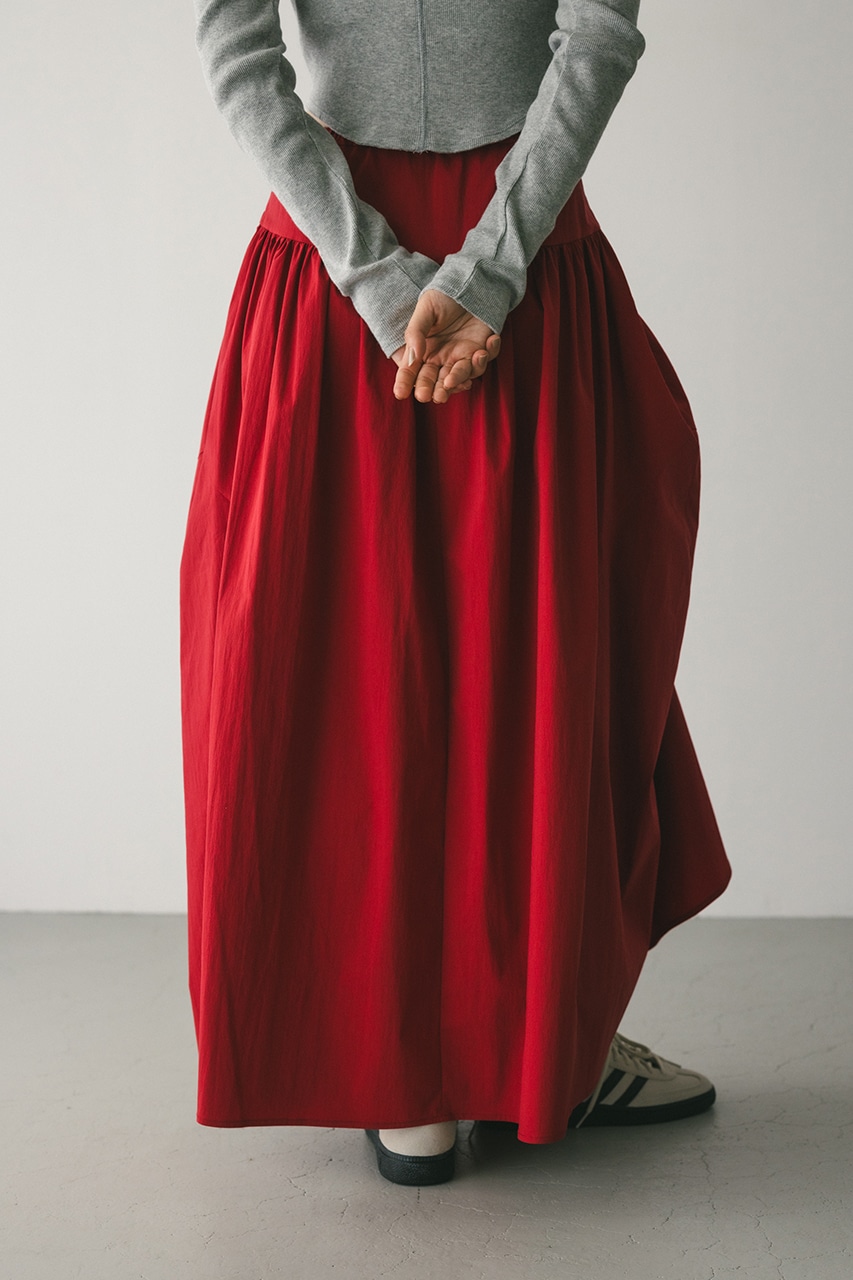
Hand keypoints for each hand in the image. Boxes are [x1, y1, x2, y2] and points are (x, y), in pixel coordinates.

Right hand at [391, 288, 501, 403]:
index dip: (405, 383)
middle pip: (436, 381)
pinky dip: (486, 357)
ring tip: (452, 379)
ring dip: (458, 379)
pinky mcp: (480, 351)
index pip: (411, 371)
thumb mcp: (426, 309)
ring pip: (461, 375)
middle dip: (434, 390)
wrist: (469, 282)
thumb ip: (416, 333)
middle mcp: (441, 358)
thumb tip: (413, 357)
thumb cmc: (443, 296)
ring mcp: (462, 356)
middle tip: (433, 396)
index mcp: (423, 351)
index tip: (400, 394)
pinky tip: (483, 349)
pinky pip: (484, 361)